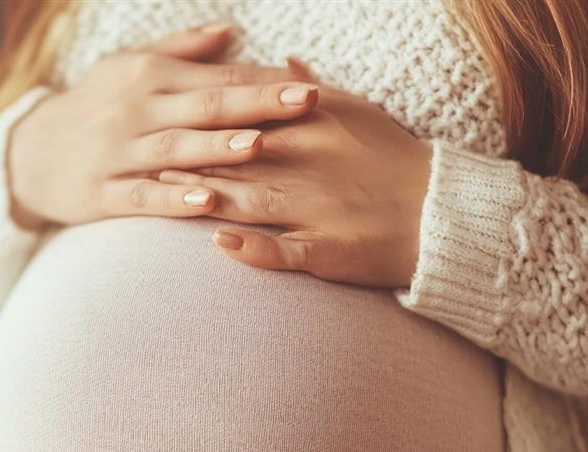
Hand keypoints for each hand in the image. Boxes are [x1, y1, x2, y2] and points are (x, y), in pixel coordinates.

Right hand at [8, 25, 319, 227]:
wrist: (27, 155)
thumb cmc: (93, 107)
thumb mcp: (128, 67)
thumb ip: (182, 50)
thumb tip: (231, 30)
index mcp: (151, 78)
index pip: (219, 77)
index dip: (266, 80)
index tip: (312, 81)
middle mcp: (137, 110)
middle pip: (206, 106)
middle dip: (258, 103)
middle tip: (307, 101)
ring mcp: (118, 153)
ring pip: (175, 149)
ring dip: (217, 147)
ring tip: (259, 145)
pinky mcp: (101, 193)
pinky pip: (141, 196)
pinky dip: (172, 199)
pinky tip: (205, 203)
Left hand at [157, 61, 432, 286]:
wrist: (442, 215)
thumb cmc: (395, 160)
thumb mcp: (358, 113)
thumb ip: (315, 91)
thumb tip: (284, 64)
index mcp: (314, 129)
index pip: (248, 119)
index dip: (205, 119)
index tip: (167, 116)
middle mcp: (311, 166)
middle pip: (237, 159)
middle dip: (190, 157)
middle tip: (145, 156)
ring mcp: (317, 211)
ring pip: (251, 201)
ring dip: (205, 197)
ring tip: (167, 193)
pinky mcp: (327, 252)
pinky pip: (284, 252)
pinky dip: (251, 248)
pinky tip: (219, 244)